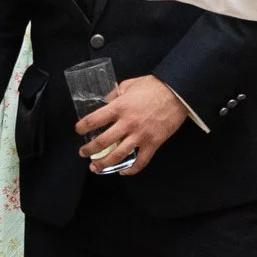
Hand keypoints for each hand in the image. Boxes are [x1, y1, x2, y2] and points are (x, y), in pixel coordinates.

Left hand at [72, 74, 189, 174]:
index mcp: (119, 107)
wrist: (178, 93)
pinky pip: (141, 162)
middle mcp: (127, 123)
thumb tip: (106, 99)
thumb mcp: (130, 84)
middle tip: (83, 153)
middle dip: (89, 150)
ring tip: (95, 167)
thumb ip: (116, 93)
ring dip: (103, 164)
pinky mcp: (153, 143)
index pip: (94, 120)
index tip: (79, 130)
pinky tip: (123, 171)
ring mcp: (140, 135)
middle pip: (102, 142)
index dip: (82, 127)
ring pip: (117, 155)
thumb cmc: (154, 87)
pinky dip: (131, 170)